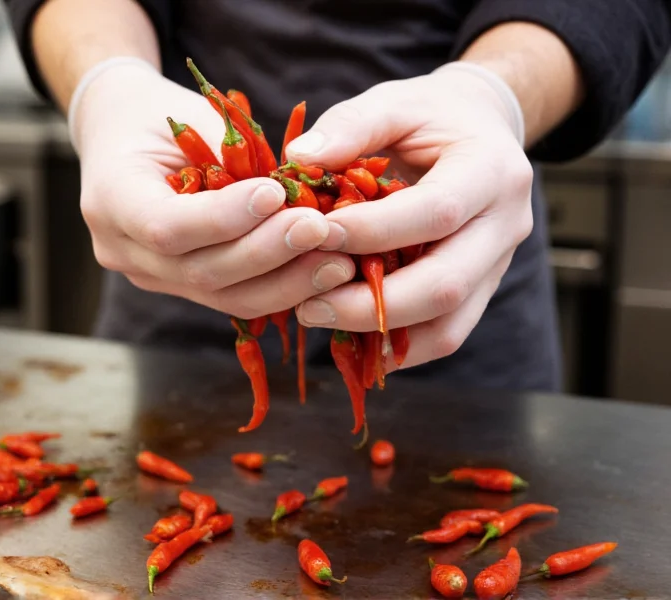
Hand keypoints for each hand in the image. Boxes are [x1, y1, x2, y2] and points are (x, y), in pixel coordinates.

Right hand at [73, 63, 354, 317]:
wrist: (124, 136)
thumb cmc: (159, 116)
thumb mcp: (190, 119)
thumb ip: (232, 159)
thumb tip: (293, 194)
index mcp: (110, 200)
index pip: (166, 227)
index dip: (224, 218)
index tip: (277, 194)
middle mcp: (122, 251)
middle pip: (199, 272)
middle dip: (267, 253)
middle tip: (320, 228)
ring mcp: (151, 276)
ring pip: (223, 296)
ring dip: (286, 282)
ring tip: (336, 261)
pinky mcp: (180, 287)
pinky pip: (234, 297)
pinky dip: (281, 287)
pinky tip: (321, 272)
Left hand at [286, 66, 533, 369]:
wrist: (481, 130)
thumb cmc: (431, 116)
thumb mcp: (394, 101)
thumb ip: (350, 125)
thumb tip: (300, 159)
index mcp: (493, 170)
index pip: (437, 213)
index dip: (373, 231)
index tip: (316, 234)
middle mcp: (506, 225)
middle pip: (447, 285)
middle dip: (372, 303)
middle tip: (309, 304)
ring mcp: (497, 265)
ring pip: (448, 324)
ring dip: (380, 333)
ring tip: (320, 318)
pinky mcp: (480, 291)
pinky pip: (444, 335)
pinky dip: (395, 346)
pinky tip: (347, 335)